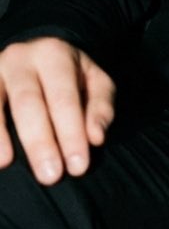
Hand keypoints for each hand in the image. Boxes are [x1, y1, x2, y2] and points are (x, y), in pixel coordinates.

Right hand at [0, 37, 114, 184]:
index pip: (64, 98)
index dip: (71, 133)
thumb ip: (99, 107)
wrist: (37, 52)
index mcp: (55, 55)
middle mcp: (21, 58)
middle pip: (28, 103)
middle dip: (40, 142)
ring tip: (6, 163)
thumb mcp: (95, 81)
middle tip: (50, 176)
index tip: (78, 167)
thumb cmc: (70, 75)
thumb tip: (96, 138)